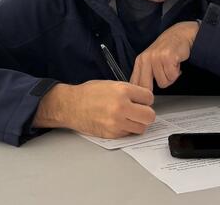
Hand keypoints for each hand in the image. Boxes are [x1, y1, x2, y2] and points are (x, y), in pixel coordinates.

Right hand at [33, 81, 154, 138]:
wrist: (70, 106)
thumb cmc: (88, 94)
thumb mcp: (111, 84)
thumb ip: (129, 91)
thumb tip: (143, 99)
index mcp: (122, 91)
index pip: (149, 98)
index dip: (145, 100)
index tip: (141, 101)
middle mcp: (121, 107)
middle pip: (149, 116)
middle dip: (146, 114)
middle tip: (139, 111)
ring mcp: (116, 122)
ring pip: (141, 128)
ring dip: (137, 123)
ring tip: (128, 118)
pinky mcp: (111, 134)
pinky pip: (128, 134)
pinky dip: (126, 130)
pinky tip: (118, 122)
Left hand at [131, 21, 198, 90]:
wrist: (180, 34)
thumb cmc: (166, 49)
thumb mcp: (150, 59)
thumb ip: (144, 74)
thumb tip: (141, 92)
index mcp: (140, 61)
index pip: (135, 83)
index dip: (142, 93)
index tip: (147, 97)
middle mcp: (146, 59)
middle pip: (146, 87)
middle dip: (155, 86)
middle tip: (164, 78)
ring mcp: (156, 58)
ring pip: (163, 83)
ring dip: (170, 77)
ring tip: (171, 66)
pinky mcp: (167, 58)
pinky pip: (172, 76)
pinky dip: (176, 72)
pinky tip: (176, 63)